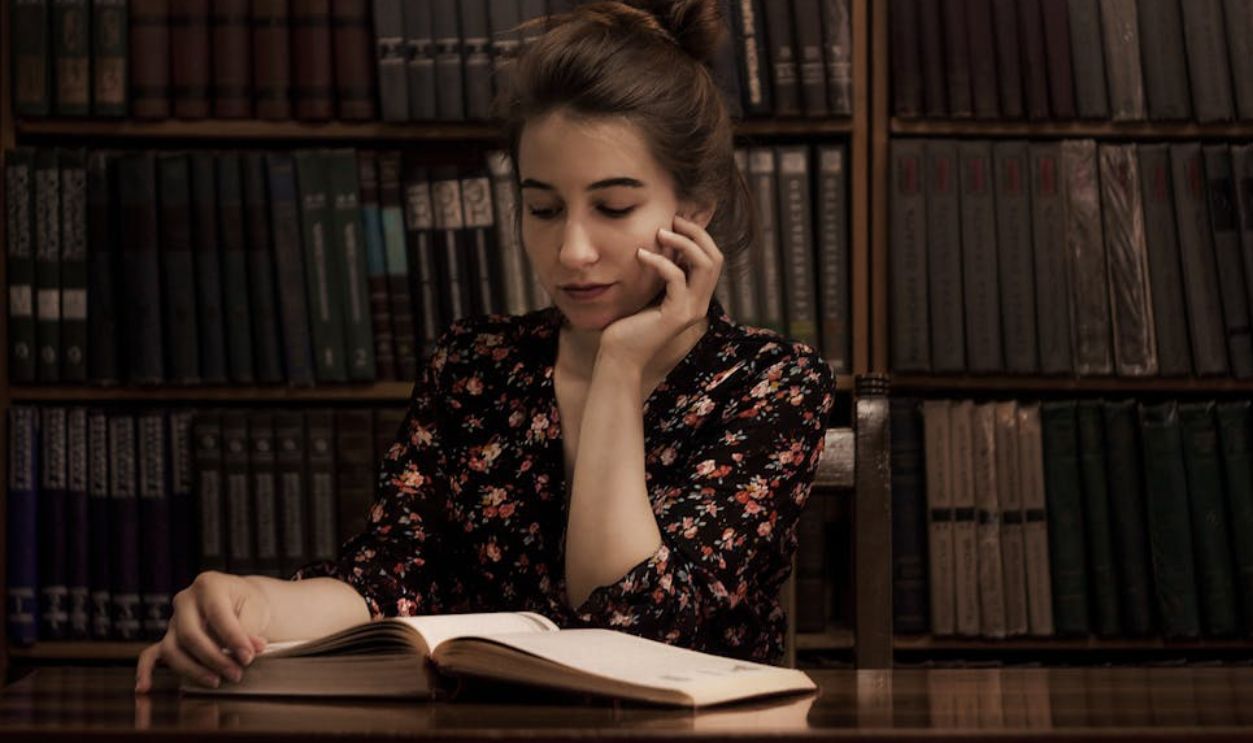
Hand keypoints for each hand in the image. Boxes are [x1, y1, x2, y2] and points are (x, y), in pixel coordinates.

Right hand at [134, 571, 270, 693]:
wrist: (240, 600)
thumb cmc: (248, 603)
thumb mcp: (255, 608)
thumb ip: (249, 629)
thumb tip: (246, 652)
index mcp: (208, 585)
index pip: (217, 615)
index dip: (233, 639)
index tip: (249, 657)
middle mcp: (185, 600)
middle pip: (191, 635)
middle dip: (214, 658)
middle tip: (236, 673)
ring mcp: (173, 620)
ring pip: (173, 649)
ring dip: (194, 670)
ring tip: (216, 681)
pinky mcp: (169, 637)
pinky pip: (151, 654)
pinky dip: (146, 671)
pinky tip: (144, 687)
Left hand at [599, 214, 723, 371]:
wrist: (620, 356)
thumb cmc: (630, 325)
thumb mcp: (651, 292)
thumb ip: (664, 272)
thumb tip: (663, 239)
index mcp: (697, 297)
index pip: (713, 259)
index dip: (699, 237)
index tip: (677, 221)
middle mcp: (700, 304)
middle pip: (715, 258)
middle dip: (697, 234)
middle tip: (674, 220)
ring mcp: (691, 310)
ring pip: (704, 265)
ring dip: (683, 243)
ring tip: (660, 232)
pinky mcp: (675, 315)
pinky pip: (676, 277)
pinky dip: (660, 261)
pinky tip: (640, 255)